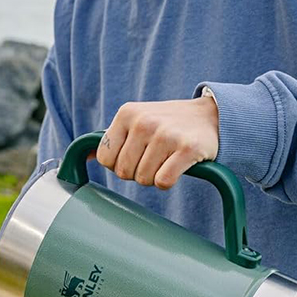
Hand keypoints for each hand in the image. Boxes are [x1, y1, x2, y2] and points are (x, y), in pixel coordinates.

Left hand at [96, 96, 218, 189]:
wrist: (210, 116)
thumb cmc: (167, 123)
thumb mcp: (136, 121)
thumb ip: (111, 137)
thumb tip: (85, 154)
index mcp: (127, 113)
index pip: (105, 158)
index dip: (119, 164)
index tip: (135, 155)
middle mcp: (144, 122)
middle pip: (124, 172)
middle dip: (138, 172)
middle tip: (154, 157)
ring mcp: (166, 134)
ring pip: (144, 180)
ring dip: (155, 176)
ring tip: (167, 158)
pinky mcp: (187, 149)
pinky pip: (163, 182)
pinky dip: (169, 180)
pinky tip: (178, 166)